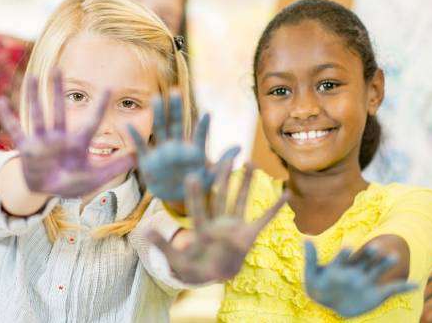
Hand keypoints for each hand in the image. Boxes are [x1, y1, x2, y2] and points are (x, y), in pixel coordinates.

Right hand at [0, 73, 133, 197]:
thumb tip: (139, 156)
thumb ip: (115, 167)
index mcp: (78, 143)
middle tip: (58, 68)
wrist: (48, 191)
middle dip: (58, 90)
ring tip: (33, 77)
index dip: (100, 107)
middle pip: (59, 110)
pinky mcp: (27, 148)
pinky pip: (15, 130)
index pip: (91, 122)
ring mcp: (42, 141)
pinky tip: (1, 100)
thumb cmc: (73, 182)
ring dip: (34, 97)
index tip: (109, 88)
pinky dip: (7, 117)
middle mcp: (59, 137)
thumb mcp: (96, 178)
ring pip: (38, 115)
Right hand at [129, 93, 239, 201]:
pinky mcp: (148, 162)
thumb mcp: (212, 177)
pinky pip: (141, 147)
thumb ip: (224, 163)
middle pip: (177, 124)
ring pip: (160, 130)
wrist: (176, 197)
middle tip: (176, 91)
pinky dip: (135, 137)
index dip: (203, 127)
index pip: (200, 136)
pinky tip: (129, 125)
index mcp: (194, 151)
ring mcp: (162, 152)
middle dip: (176, 108)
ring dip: (158, 115)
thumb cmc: (196, 185)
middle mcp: (177, 147)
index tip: (207, 115)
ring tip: (157, 99)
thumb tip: (239, 147)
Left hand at [147, 164, 288, 283]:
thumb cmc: (194, 267)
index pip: (198, 208)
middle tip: (225, 156)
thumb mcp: (177, 260)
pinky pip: (263, 220)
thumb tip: (145, 230)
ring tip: (251, 162)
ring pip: (241, 200)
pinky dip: (274, 208)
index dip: (196, 194)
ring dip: (247, 183)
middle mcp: (218, 221)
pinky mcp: (248, 235)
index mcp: (201, 227)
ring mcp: (234, 226)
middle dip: (223, 177)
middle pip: (221, 195)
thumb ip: (164, 246)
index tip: (193, 174)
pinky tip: (286, 194)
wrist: (212, 275)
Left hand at [304, 241, 417, 317]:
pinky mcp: (376, 294)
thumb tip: (305, 238)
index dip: (345, 253)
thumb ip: (311, 258)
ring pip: (377, 271)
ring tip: (394, 256)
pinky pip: (392, 290)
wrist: (330, 301)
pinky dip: (403, 288)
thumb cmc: (318, 285)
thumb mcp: (312, 273)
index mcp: (343, 265)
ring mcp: (367, 281)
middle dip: (370, 255)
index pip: (344, 258)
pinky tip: (415, 285)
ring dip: (385, 264)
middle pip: (364, 261)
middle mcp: (357, 270)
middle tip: (377, 247)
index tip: (347, 247)